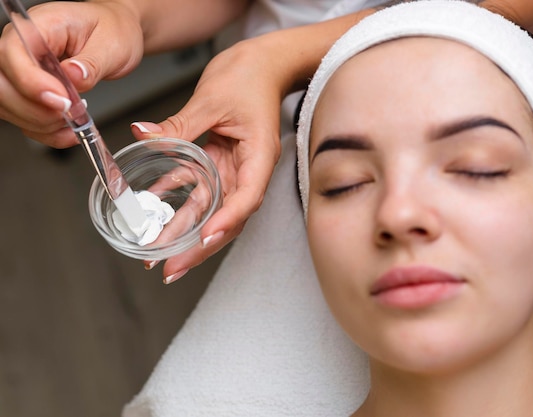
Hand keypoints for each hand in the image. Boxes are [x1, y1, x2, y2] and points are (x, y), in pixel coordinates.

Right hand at [0, 1, 143, 146]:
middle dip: (34, 109)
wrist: (117, 34)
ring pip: (8, 105)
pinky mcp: (30, 92)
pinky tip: (68, 131)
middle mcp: (22, 48)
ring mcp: (22, 71)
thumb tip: (74, 75)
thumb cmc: (112, 31)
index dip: (31, 81)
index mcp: (39, 26)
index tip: (61, 100)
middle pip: (2, 84)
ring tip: (74, 120)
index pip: (13, 52)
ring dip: (41, 124)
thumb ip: (91, 63)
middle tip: (69, 114)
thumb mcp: (111, 44)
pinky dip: (46, 132)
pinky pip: (24, 119)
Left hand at [131, 38, 283, 281]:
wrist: (262, 65)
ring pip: (212, 210)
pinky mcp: (221, 163)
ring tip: (157, 254)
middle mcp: (249, 170)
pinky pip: (200, 188)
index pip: (247, 198)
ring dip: (185, 233)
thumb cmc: (250, 77)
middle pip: (228, 218)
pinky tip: (155, 210)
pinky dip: (178, 200)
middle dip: (200, 246)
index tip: (205, 239)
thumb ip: (179, 124)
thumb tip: (143, 135)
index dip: (227, 221)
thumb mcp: (212, 98)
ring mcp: (235, 169)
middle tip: (170, 270)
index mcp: (258, 157)